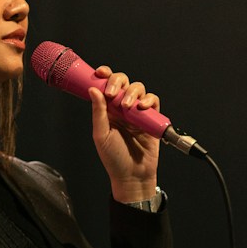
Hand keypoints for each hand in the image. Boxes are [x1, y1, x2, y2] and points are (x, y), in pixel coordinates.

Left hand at [87, 67, 159, 202]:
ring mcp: (137, 112)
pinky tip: (142, 107)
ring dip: (132, 92)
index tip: (100, 73)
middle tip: (112, 94)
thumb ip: (98, 112)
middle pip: (123, 81)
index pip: (106, 85)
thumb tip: (93, 90)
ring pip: (138, 88)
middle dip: (118, 82)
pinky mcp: (151, 118)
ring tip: (128, 107)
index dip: (104, 75)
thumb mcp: (101, 135)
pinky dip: (148, 100)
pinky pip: (153, 101)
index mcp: (107, 109)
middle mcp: (122, 107)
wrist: (132, 175)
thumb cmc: (113, 158)